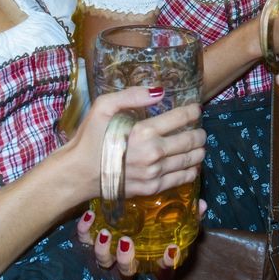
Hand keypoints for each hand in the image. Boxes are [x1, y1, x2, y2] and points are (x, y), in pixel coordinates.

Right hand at [68, 87, 206, 202]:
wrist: (78, 174)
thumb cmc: (89, 138)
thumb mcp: (103, 107)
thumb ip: (131, 95)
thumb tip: (159, 91)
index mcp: (143, 132)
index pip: (181, 118)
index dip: (192, 112)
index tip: (196, 110)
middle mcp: (153, 154)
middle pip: (191, 141)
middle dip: (200, 133)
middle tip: (200, 129)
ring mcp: (154, 174)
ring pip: (190, 161)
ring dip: (199, 151)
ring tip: (198, 146)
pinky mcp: (152, 189)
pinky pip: (181, 179)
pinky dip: (191, 170)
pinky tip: (191, 164)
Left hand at [76, 200, 207, 276]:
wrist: (121, 206)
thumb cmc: (151, 217)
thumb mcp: (171, 216)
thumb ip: (187, 215)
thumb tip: (202, 205)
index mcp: (150, 257)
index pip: (161, 271)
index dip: (166, 266)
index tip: (169, 250)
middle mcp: (129, 259)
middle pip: (127, 270)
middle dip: (127, 261)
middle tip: (128, 242)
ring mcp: (109, 251)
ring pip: (104, 261)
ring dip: (104, 250)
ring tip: (105, 234)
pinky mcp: (91, 237)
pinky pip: (84, 239)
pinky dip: (85, 230)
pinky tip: (89, 215)